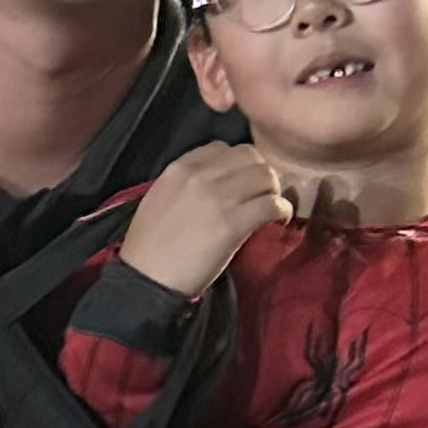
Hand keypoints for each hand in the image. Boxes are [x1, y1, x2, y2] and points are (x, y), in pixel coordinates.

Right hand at [121, 141, 290, 298]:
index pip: (222, 148)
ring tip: (272, 207)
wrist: (146, 279)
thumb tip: (216, 184)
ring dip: (274, 190)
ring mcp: (218, 197)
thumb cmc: (148, 247)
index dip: (238, 163)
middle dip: (260, 173)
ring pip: (265, 176)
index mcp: (179, 168)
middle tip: (263, 193)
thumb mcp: (159, 199)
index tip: (242, 181)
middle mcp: (200, 175)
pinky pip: (271, 204)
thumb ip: (185, 184)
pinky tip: (279, 220)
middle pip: (249, 156)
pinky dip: (282, 211)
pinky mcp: (233, 224)